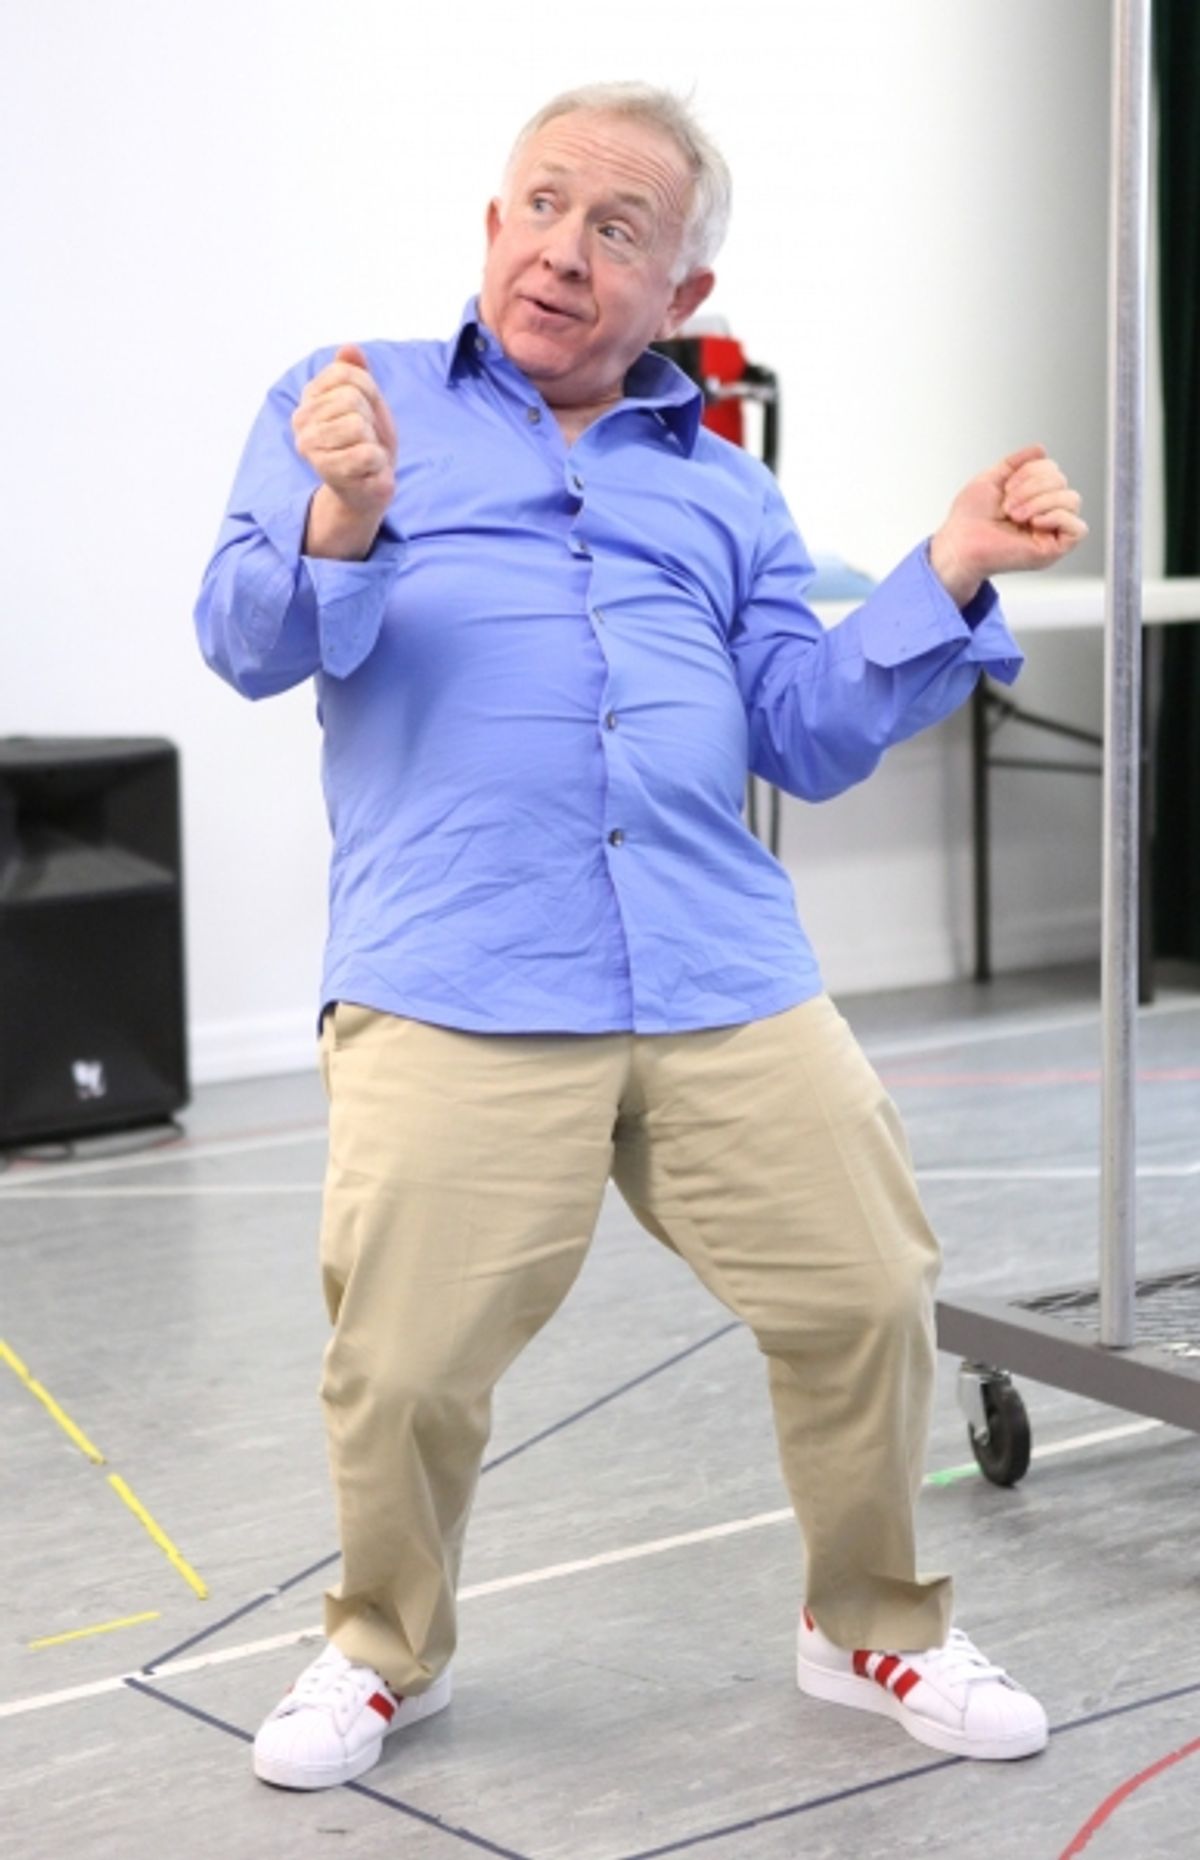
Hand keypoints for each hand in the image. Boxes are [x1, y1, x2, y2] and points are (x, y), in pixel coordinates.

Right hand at [292, 344, 397, 557]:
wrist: (368, 487)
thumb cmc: (365, 442)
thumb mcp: (366, 401)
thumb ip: (355, 373)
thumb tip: (349, 349)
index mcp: (308, 400)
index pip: (346, 374)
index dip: (369, 391)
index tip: (365, 412)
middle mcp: (301, 424)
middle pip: (352, 398)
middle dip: (370, 418)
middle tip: (365, 438)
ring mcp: (313, 451)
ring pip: (358, 425)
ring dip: (373, 441)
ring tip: (365, 452)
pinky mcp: (330, 474)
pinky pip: (368, 454)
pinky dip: (378, 463)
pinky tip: (367, 471)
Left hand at [929, 445, 1087, 606]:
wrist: (959, 544)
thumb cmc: (968, 520)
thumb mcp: (991, 479)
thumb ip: (1016, 462)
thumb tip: (1040, 450)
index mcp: (1032, 497)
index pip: (1052, 470)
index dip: (1031, 471)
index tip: (1006, 488)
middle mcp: (1044, 513)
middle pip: (1062, 481)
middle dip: (1033, 487)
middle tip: (1008, 505)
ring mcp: (1050, 531)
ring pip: (1072, 500)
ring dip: (1040, 501)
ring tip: (1015, 515)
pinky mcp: (1054, 549)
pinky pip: (1078, 528)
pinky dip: (1057, 517)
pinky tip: (1034, 522)